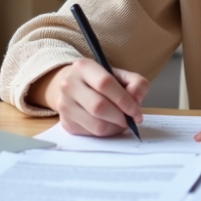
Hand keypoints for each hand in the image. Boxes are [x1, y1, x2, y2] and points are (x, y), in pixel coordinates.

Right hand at [30, 59, 148, 136]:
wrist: (74, 87)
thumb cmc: (101, 81)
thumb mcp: (120, 75)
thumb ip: (136, 83)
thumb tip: (136, 98)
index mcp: (83, 67)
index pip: (104, 83)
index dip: (124, 100)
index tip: (136, 111)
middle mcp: (69, 85)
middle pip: (98, 107)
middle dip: (120, 116)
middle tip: (130, 119)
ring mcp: (64, 105)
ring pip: (96, 124)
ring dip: (115, 127)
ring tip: (121, 122)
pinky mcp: (66, 123)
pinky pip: (91, 134)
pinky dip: (106, 133)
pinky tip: (110, 125)